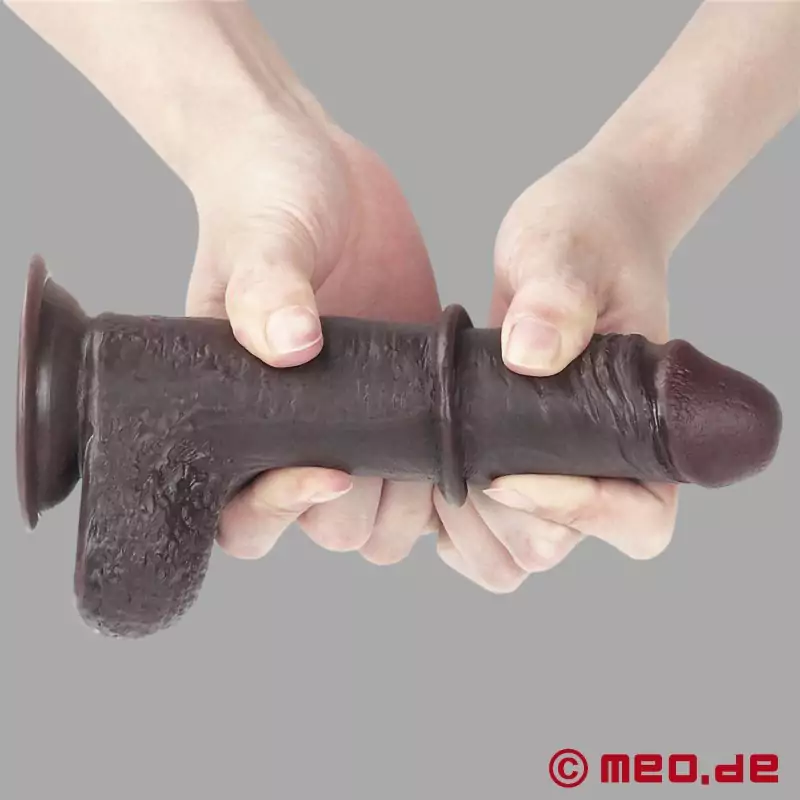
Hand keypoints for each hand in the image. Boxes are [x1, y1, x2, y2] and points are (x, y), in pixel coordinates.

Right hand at [185, 109, 440, 564]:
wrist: (318, 167)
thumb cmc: (262, 198)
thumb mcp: (259, 237)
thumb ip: (265, 288)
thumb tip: (289, 346)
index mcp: (238, 414)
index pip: (241, 512)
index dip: (281, 509)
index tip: (333, 467)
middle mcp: (296, 431)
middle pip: (328, 529)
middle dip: (365, 512)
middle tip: (404, 459)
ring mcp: (357, 422)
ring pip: (383, 518)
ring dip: (414, 506)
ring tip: (444, 453)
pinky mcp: (405, 400)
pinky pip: (427, 471)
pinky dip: (455, 477)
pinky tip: (475, 440)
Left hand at [435, 152, 678, 591]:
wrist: (569, 237)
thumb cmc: (588, 236)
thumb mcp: (569, 251)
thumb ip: (559, 296)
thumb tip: (532, 353)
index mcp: (645, 427)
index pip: (637, 517)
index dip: (578, 511)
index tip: (508, 471)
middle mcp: (603, 462)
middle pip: (558, 547)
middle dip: (499, 519)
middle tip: (458, 459)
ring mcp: (551, 470)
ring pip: (514, 553)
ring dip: (466, 527)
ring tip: (435, 462)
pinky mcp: (506, 464)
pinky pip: (478, 534)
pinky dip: (445, 524)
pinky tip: (422, 470)